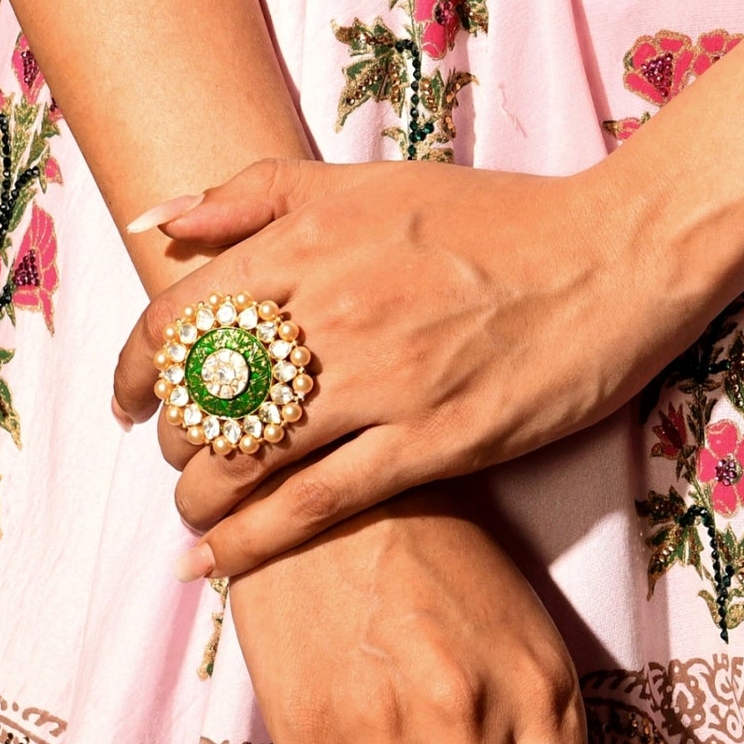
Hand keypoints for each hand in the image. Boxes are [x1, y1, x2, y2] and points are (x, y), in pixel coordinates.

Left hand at [112, 156, 718, 577]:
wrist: (615, 255)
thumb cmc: (500, 219)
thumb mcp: (370, 181)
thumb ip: (259, 194)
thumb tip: (158, 223)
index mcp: (311, 241)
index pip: (175, 316)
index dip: (132, 370)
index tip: (127, 402)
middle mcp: (334, 309)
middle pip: (200, 394)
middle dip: (171, 440)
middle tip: (181, 461)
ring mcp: (384, 379)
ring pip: (247, 454)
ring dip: (201, 497)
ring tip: (198, 516)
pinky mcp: (436, 439)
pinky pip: (318, 503)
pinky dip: (254, 540)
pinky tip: (215, 562)